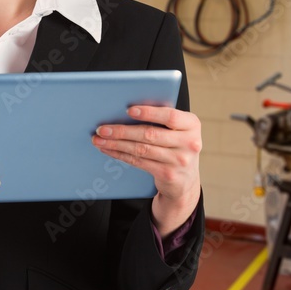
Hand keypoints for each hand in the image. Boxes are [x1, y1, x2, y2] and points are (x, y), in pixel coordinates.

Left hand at [91, 105, 201, 234]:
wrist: (186, 179)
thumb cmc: (175, 145)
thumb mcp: (177, 130)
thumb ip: (160, 119)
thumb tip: (123, 110)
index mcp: (192, 125)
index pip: (170, 117)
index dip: (149, 113)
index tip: (128, 110)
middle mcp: (190, 143)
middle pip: (150, 134)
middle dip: (122, 131)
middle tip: (102, 128)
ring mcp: (179, 160)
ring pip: (141, 149)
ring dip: (116, 143)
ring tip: (99, 139)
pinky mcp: (168, 174)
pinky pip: (138, 161)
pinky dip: (120, 154)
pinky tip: (108, 149)